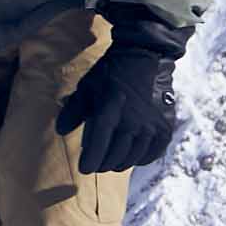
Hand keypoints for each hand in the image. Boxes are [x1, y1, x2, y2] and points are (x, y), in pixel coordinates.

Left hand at [57, 18, 187, 174]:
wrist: (146, 56)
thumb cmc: (112, 73)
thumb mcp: (88, 87)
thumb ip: (74, 110)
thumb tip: (61, 131)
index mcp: (110, 110)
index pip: (98, 145)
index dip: (90, 161)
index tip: (84, 168)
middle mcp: (132, 122)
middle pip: (114, 157)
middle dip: (102, 164)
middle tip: (97, 163)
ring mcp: (151, 126)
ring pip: (132, 158)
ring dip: (119, 163)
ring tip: (112, 161)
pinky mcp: (164, 127)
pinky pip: (152, 154)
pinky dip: (140, 159)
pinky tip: (133, 155)